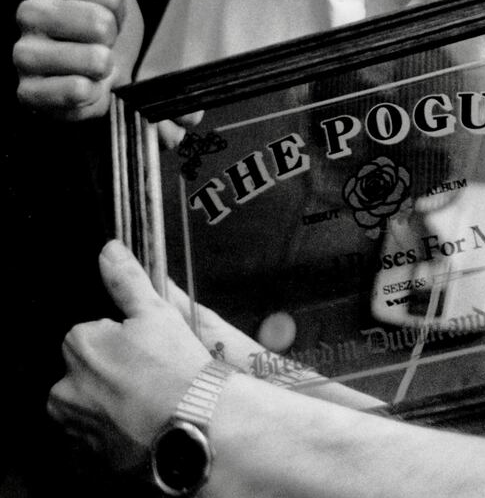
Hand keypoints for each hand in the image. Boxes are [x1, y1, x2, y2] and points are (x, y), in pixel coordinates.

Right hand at [14, 0, 144, 120]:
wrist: (107, 80)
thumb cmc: (107, 29)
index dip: (120, 4)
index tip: (113, 12)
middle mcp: (29, 15)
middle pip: (96, 22)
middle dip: (113, 36)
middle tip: (103, 41)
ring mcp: (25, 56)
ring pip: (87, 58)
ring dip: (103, 65)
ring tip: (97, 65)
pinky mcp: (28, 94)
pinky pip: (72, 91)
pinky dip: (89, 92)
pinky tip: (87, 87)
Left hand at [48, 241, 209, 465]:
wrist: (194, 426)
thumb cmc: (174, 364)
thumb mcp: (155, 311)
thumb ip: (126, 279)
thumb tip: (107, 249)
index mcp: (77, 347)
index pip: (86, 334)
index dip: (116, 338)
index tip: (140, 346)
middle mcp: (65, 390)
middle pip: (82, 373)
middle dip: (106, 372)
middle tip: (145, 374)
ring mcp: (77, 430)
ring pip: (88, 407)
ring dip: (107, 404)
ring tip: (146, 401)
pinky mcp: (93, 461)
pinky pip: (98, 441)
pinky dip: (115, 433)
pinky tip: (143, 425)